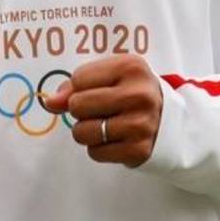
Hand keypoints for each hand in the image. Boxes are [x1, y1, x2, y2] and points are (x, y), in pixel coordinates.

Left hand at [39, 54, 161, 166]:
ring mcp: (140, 125)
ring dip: (85, 131)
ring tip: (104, 125)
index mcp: (131, 68)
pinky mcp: (138, 150)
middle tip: (99, 109)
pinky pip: (95, 152)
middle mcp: (139, 95)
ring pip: (82, 132)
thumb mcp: (110, 76)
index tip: (95, 90)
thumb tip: (50, 102)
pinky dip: (98, 148)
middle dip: (79, 110)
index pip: (78, 79)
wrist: (169, 119)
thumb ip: (76, 84)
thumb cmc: (131, 92)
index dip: (78, 87)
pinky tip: (113, 139)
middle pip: (77, 105)